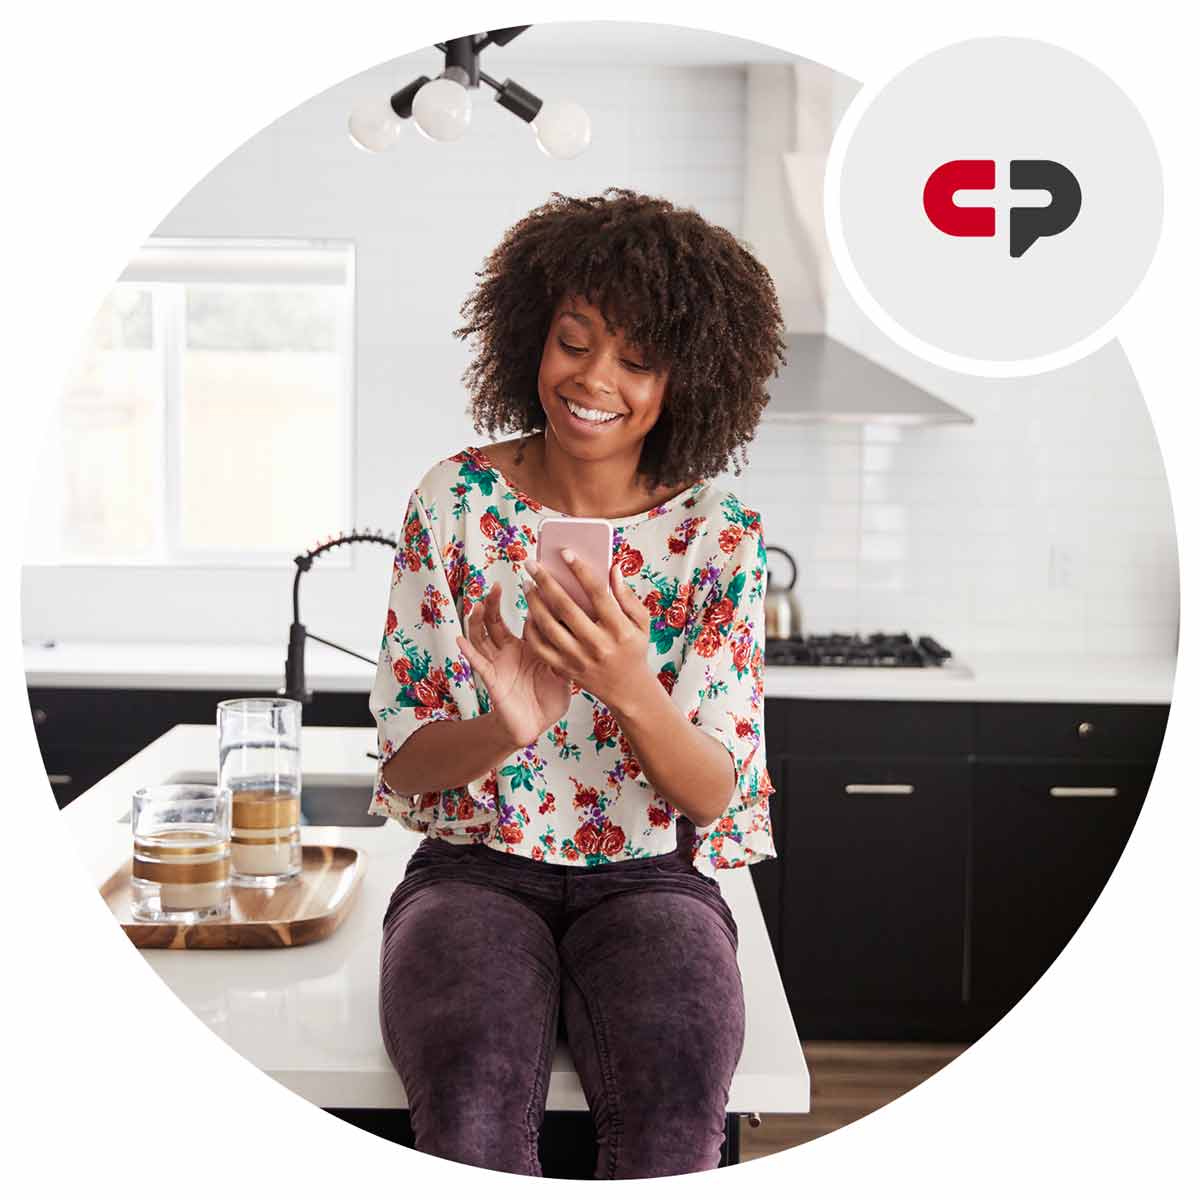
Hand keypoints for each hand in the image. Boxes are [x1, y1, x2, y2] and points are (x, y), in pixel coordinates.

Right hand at [455, 582, 569, 748]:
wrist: (535, 726)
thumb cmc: (549, 699)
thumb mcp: (564, 671)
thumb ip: (569, 650)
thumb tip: (584, 627)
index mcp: (528, 647)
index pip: (524, 619)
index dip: (526, 604)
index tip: (533, 582)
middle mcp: (509, 651)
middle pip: (495, 622)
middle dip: (492, 603)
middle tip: (495, 586)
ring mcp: (498, 663)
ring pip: (482, 637)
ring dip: (477, 621)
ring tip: (477, 604)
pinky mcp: (491, 679)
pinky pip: (478, 663)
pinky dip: (468, 651)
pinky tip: (460, 639)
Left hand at [522, 551, 654, 715]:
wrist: (628, 690)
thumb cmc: (633, 649)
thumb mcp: (641, 623)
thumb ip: (628, 596)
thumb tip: (613, 569)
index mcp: (619, 629)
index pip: (598, 594)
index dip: (580, 571)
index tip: (565, 553)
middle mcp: (598, 644)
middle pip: (566, 607)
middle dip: (546, 582)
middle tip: (532, 564)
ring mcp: (580, 659)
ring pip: (549, 627)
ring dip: (534, 603)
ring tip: (527, 585)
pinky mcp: (566, 669)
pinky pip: (541, 648)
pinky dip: (532, 630)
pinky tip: (529, 614)